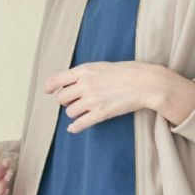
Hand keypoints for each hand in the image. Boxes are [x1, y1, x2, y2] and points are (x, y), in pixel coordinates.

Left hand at [46, 61, 169, 132]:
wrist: (145, 83)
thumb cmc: (127, 72)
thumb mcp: (102, 66)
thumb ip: (85, 74)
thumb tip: (70, 83)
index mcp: (84, 71)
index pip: (57, 80)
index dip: (50, 87)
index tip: (48, 91)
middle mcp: (85, 85)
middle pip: (61, 98)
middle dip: (66, 101)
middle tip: (73, 101)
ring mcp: (92, 100)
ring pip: (70, 112)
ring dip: (74, 113)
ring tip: (83, 111)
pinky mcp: (101, 114)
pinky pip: (80, 124)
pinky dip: (74, 127)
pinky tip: (73, 128)